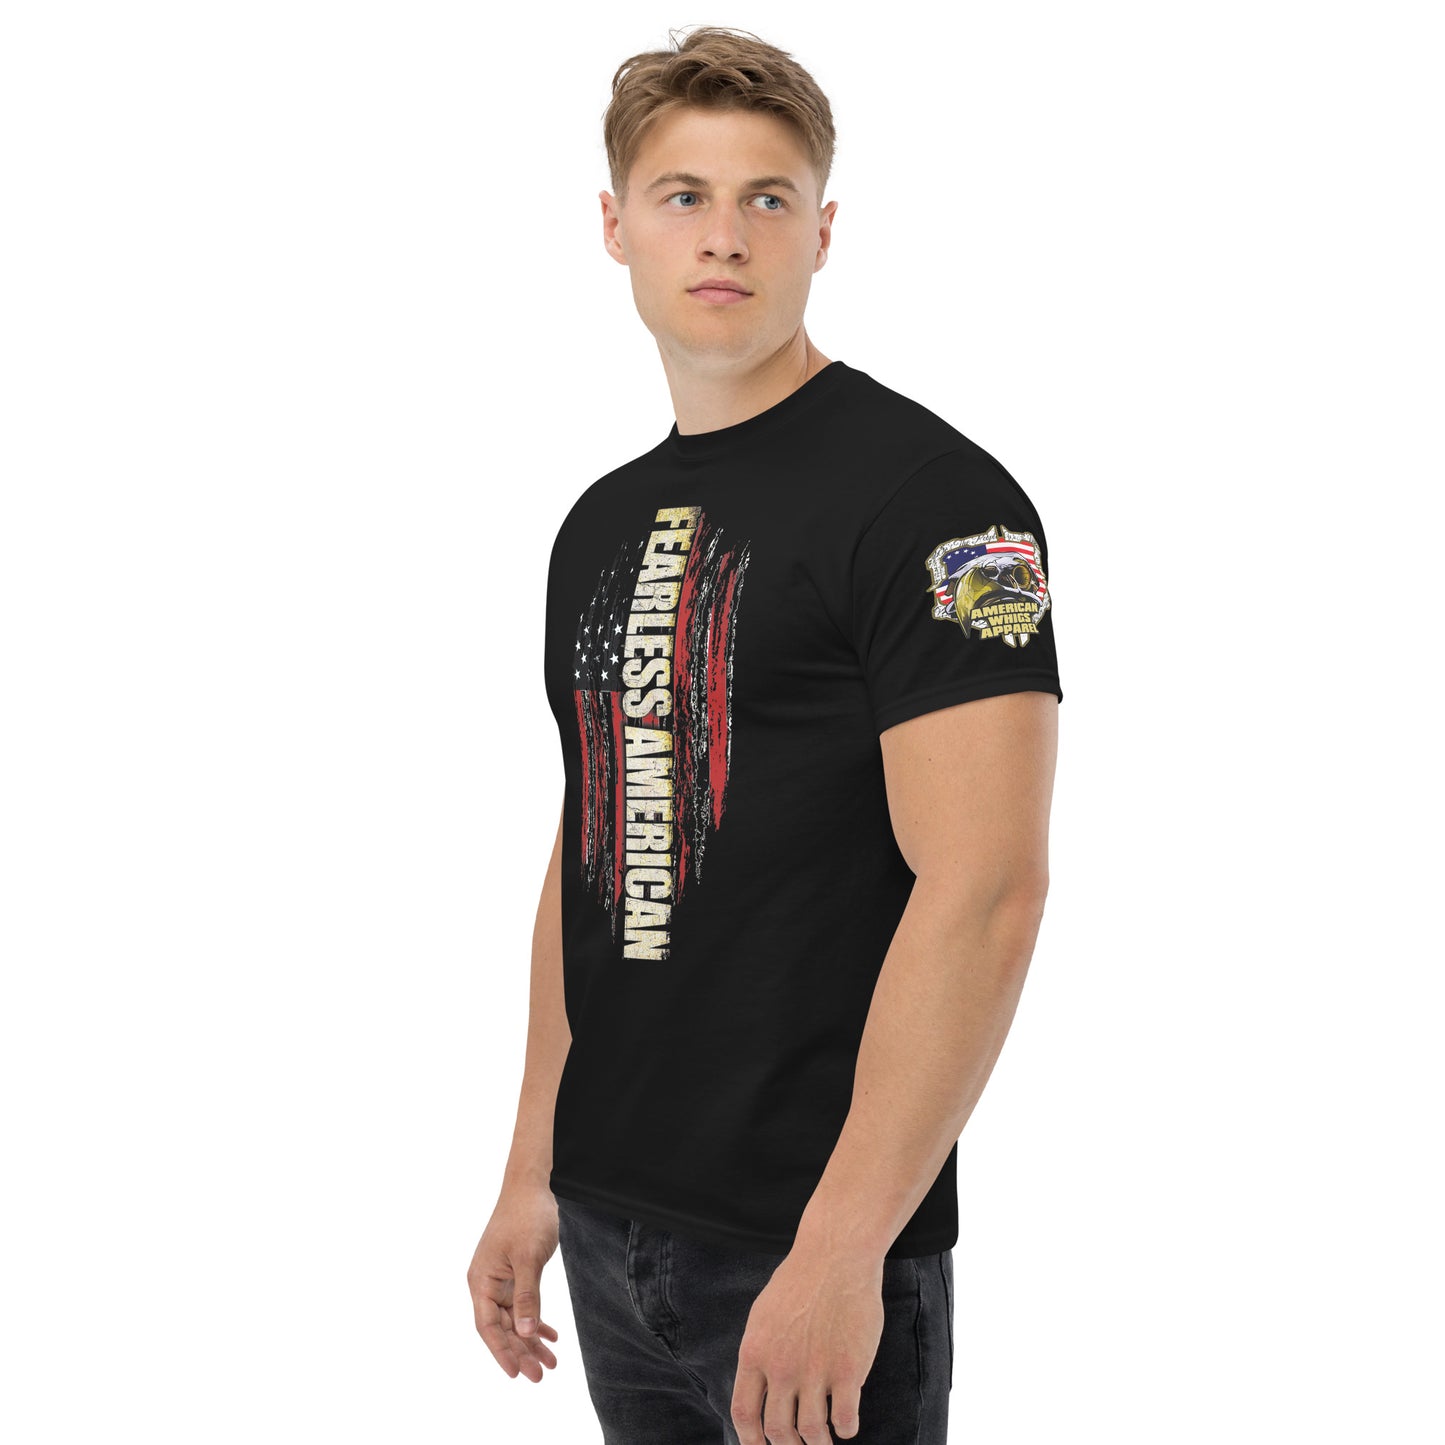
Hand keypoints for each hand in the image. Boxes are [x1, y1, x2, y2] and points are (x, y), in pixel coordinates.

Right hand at [466, 1182, 562, 1381]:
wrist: (534, 1185)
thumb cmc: (527, 1216)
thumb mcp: (528, 1258)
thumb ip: (527, 1296)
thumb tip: (524, 1333)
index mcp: (481, 1280)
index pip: (488, 1326)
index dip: (501, 1352)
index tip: (517, 1374)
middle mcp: (487, 1283)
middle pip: (503, 1327)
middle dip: (521, 1352)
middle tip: (541, 1375)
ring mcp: (501, 1279)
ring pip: (515, 1319)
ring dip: (531, 1340)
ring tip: (551, 1362)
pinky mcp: (516, 1273)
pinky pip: (524, 1305)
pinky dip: (536, 1320)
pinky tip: (551, 1335)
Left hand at [730, 1245, 884, 1442]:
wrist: (836, 1256)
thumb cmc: (800, 1280)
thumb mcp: (763, 1314)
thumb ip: (760, 1353)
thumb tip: (759, 1389)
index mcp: (755, 1352)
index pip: (744, 1413)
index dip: (750, 1441)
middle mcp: (781, 1367)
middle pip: (778, 1430)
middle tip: (799, 1443)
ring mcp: (815, 1370)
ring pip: (812, 1431)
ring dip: (818, 1442)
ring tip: (824, 1438)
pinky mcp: (848, 1370)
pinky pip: (845, 1419)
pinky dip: (846, 1429)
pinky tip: (846, 1423)